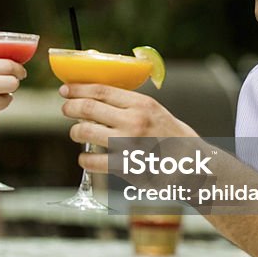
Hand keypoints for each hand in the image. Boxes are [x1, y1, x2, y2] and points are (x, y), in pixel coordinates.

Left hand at [59, 83, 195, 172]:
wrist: (192, 167)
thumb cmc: (173, 138)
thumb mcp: (156, 112)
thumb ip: (131, 105)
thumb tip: (98, 97)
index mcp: (141, 104)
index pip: (101, 90)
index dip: (78, 89)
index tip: (66, 89)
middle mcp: (133, 121)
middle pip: (88, 109)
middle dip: (70, 108)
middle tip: (65, 109)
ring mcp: (127, 145)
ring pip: (85, 132)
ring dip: (75, 132)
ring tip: (76, 133)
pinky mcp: (124, 167)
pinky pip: (92, 161)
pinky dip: (84, 159)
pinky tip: (86, 158)